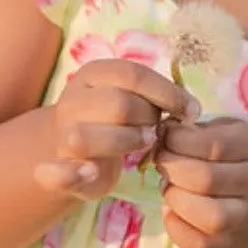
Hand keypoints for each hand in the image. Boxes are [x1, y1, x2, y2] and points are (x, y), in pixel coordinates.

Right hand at [34, 58, 196, 200]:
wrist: (71, 151)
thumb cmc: (115, 121)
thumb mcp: (133, 98)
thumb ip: (154, 96)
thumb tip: (190, 108)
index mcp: (94, 74)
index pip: (133, 74)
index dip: (166, 92)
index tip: (192, 111)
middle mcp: (74, 99)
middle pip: (118, 104)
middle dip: (148, 119)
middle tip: (158, 129)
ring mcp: (62, 134)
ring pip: (89, 136)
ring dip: (124, 142)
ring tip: (144, 145)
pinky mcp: (56, 170)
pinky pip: (56, 173)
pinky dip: (72, 174)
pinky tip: (90, 172)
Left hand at [155, 117, 247, 247]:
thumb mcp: (242, 133)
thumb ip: (208, 130)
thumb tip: (166, 133)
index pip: (213, 145)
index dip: (178, 140)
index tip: (166, 136)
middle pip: (206, 180)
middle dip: (171, 168)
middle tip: (162, 162)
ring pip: (208, 217)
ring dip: (175, 199)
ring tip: (170, 187)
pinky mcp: (235, 246)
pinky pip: (201, 246)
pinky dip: (177, 229)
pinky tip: (172, 211)